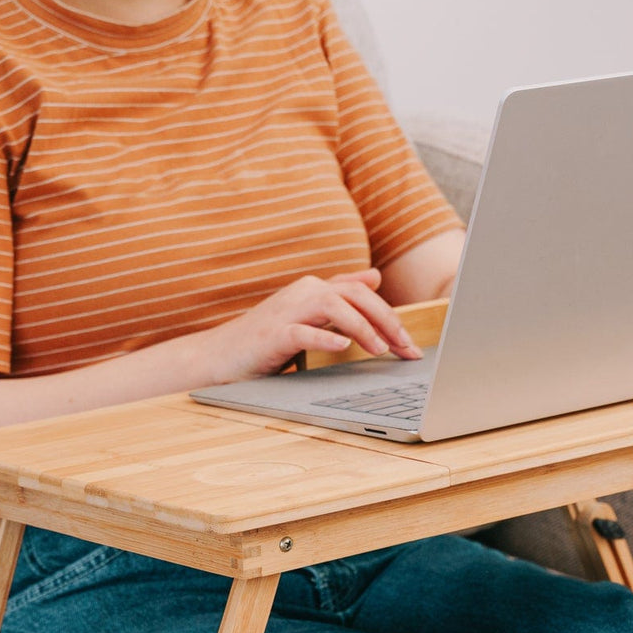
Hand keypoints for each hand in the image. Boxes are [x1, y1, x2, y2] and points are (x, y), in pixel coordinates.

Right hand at [206, 268, 421, 382]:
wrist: (221, 356)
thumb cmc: (267, 339)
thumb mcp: (309, 314)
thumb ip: (340, 296)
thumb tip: (373, 277)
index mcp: (315, 288)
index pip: (364, 295)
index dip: (392, 318)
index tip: (411, 346)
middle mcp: (304, 292)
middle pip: (357, 297)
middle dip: (387, 322)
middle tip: (407, 349)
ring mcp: (288, 311)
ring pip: (335, 307)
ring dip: (362, 327)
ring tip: (381, 349)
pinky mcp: (274, 333)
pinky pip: (303, 331)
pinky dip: (325, 337)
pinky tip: (343, 346)